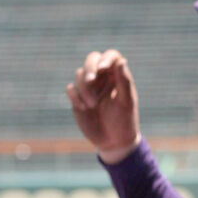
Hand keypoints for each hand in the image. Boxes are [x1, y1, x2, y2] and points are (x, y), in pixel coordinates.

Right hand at [66, 48, 141, 162]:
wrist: (112, 141)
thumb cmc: (124, 120)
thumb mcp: (126, 102)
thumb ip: (124, 81)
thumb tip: (121, 60)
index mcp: (116, 75)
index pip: (110, 56)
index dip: (106, 58)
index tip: (103, 68)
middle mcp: (102, 78)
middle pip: (91, 59)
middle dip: (89, 68)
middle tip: (91, 81)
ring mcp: (89, 88)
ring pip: (79, 74)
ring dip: (84, 88)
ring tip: (92, 105)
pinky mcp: (77, 99)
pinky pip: (71, 89)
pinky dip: (75, 96)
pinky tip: (83, 108)